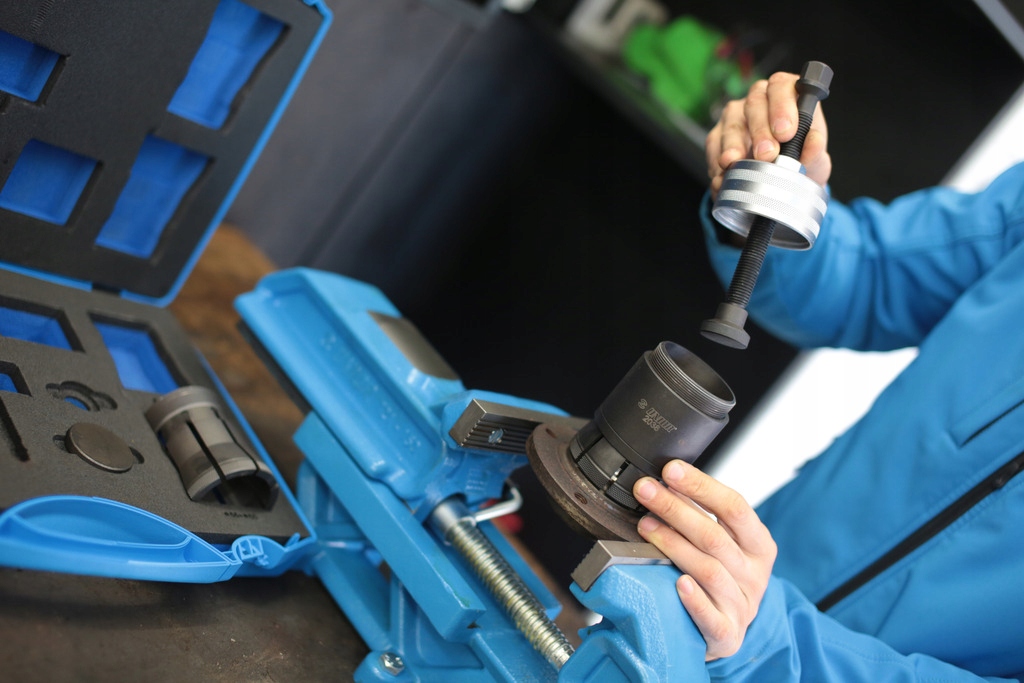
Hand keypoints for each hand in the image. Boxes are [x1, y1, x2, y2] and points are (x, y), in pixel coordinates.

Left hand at [633, 459, 776, 660]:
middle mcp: (754, 574)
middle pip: (714, 535)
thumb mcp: (723, 544)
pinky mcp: (727, 634)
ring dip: (674, 545)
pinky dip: (695, 600)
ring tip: (646, 526)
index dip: (701, 486)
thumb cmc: (723, 579)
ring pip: (709, 571)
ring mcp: (742, 605)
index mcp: (758, 545)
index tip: (670, 470)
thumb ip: (699, 515)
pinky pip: (712, 617)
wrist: (731, 632)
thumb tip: (665, 480)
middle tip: (645, 490)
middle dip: (675, 508)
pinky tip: (678, 583)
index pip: (734, 507)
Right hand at [706, 72, 830, 199]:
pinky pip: (714, 142)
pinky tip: (723, 175)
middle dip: (760, 130)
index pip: (782, 86)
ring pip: (732, 121)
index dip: (782, 107)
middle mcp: (760, 99)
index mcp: (789, 95)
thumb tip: (814, 141)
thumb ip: (815, 153)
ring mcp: (737, 115)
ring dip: (734, 144)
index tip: (786, 133)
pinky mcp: (718, 134)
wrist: (780, 185)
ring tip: (736, 164)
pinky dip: (717, 160)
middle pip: (755, 103)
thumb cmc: (800, 164)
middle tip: (767, 155)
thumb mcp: (815, 162)